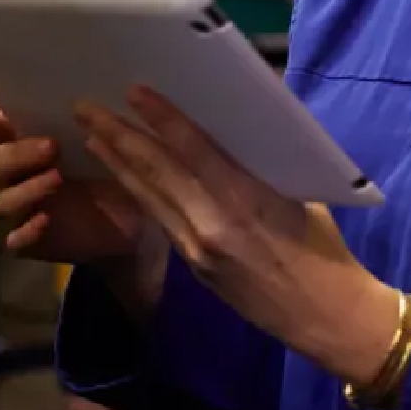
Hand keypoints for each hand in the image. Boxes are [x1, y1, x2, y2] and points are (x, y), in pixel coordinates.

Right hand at [0, 97, 160, 289]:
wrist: (131, 217)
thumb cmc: (109, 166)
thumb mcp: (103, 137)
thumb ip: (86, 118)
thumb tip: (83, 99)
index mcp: (23, 143)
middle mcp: (15, 176)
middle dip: (18, 154)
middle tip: (52, 147)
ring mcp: (21, 210)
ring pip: (4, 202)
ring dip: (27, 189)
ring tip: (57, 179)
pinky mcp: (31, 242)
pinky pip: (15, 241)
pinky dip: (26, 232)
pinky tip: (44, 221)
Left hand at [79, 88, 404, 388]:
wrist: (325, 318)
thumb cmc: (325, 250)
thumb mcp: (299, 196)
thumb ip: (259, 167)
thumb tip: (234, 128)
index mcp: (246, 202)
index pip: (193, 150)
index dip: (161, 119)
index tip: (133, 91)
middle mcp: (211, 225)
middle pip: (156, 172)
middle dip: (117, 137)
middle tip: (85, 108)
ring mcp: (197, 250)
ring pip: (149, 198)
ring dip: (117, 164)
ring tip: (90, 136)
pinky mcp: (193, 267)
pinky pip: (161, 220)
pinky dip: (138, 193)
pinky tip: (123, 177)